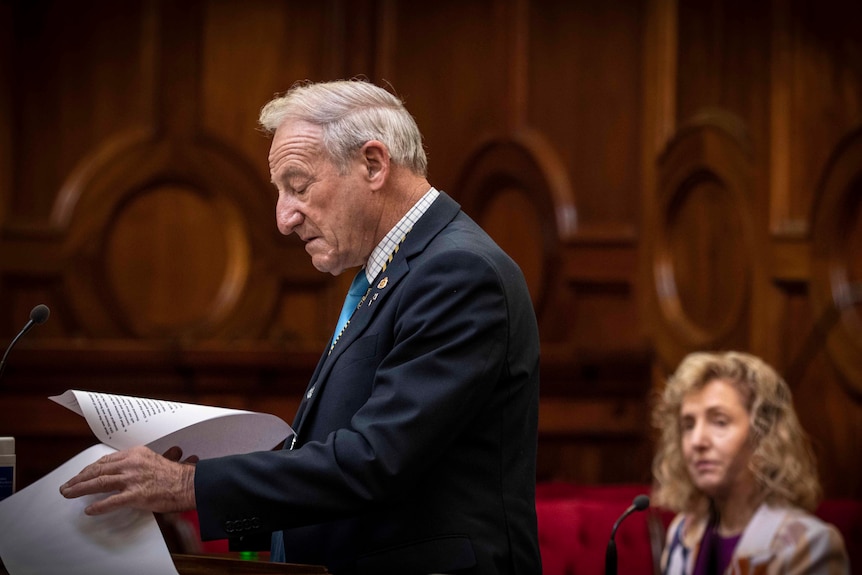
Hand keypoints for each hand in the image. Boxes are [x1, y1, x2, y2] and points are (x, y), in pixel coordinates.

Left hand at [59, 445, 196, 515]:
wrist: (189, 484)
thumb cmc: (175, 475)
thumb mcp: (155, 460)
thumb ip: (137, 463)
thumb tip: (121, 471)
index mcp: (136, 453)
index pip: (106, 460)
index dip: (90, 468)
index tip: (81, 474)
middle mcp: (132, 464)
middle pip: (98, 469)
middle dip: (79, 478)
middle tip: (67, 485)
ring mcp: (133, 479)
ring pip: (99, 482)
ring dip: (81, 489)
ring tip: (69, 493)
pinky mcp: (136, 495)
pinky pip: (112, 501)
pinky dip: (98, 506)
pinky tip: (90, 510)